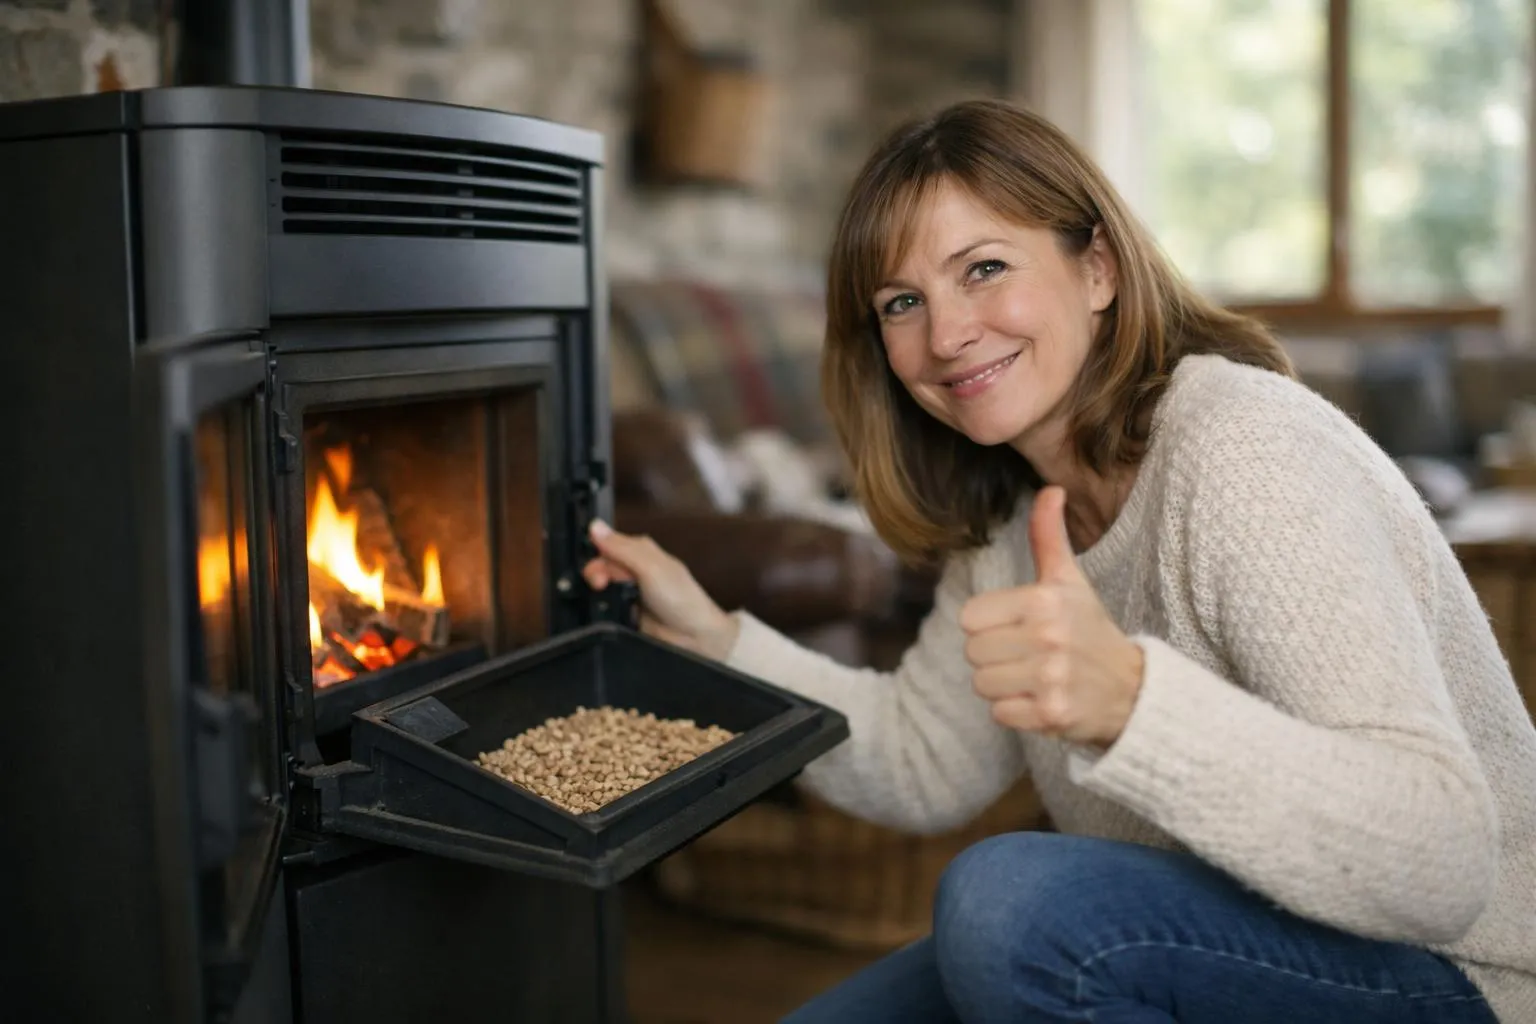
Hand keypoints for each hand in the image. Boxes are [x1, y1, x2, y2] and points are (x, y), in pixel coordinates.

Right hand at [582, 519, 739, 660]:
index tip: (597, 570)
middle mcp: (634, 569)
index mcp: (641, 551)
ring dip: (598, 593)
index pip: (607, 545)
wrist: (694, 637)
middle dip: (597, 575)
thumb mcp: (650, 567)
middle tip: (601, 587)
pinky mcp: (626, 613)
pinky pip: (605, 606)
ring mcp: (630, 592)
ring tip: (605, 602)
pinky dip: (602, 609)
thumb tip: (594, 525)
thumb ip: (622, 548)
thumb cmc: (681, 598)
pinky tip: (605, 613)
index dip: (598, 555)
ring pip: (601, 586)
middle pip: (602, 566)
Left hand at [958, 486, 1144, 748]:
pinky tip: (1041, 700)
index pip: (970, 619)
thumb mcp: (1069, 582)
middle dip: (995, 657)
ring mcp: (1051, 678)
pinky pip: (1000, 714)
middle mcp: (1047, 637)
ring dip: (1003, 686)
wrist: (1133, 690)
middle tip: (1029, 656)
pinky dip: (1016, 712)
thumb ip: (1049, 538)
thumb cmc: (1090, 631)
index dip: (988, 626)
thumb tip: (1049, 490)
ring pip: (982, 684)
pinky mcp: (1052, 714)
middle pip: (973, 653)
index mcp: (1043, 601)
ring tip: (1035, 678)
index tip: (1018, 629)